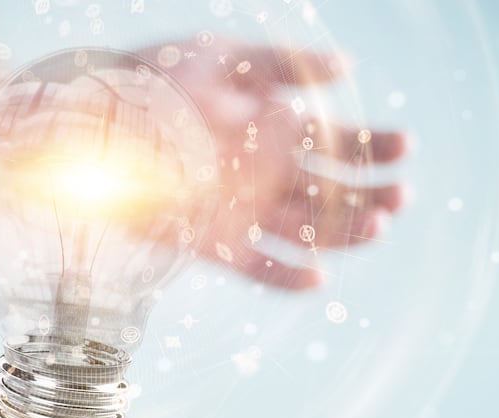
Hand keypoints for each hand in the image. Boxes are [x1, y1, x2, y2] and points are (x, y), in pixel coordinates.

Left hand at [147, 39, 407, 288]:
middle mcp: (262, 173)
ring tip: (375, 228)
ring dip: (343, 233)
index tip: (405, 147)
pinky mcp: (213, 243)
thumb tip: (346, 67)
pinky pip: (257, 268)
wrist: (92, 127)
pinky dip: (287, 276)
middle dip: (370, 193)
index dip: (373, 146)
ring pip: (306, 229)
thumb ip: (283, 63)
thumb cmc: (156, 83)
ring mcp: (241, 210)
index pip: (336, 142)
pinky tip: (318, 277)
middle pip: (331, 190)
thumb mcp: (223, 58)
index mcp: (271, 128)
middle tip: (399, 196)